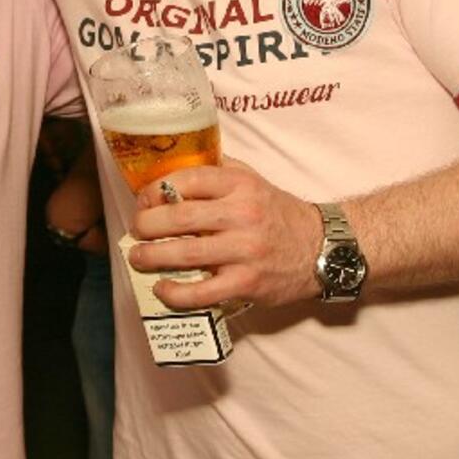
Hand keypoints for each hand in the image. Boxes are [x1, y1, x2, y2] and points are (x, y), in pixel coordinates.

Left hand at [127, 159, 322, 309]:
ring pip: (185, 254)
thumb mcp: (254, 180)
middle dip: (145, 224)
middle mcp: (242, 215)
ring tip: (137, 257)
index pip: (189, 179)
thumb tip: (177, 165)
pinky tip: (162, 289)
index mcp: (241, 186)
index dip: (157, 189)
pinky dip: (175, 293)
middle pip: (179, 218)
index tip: (143, 199)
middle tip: (135, 229)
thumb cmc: (279, 213)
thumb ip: (219, 171)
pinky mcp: (247, 283)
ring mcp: (245, 251)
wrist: (322, 247)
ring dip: (151, 257)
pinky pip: (202, 292)